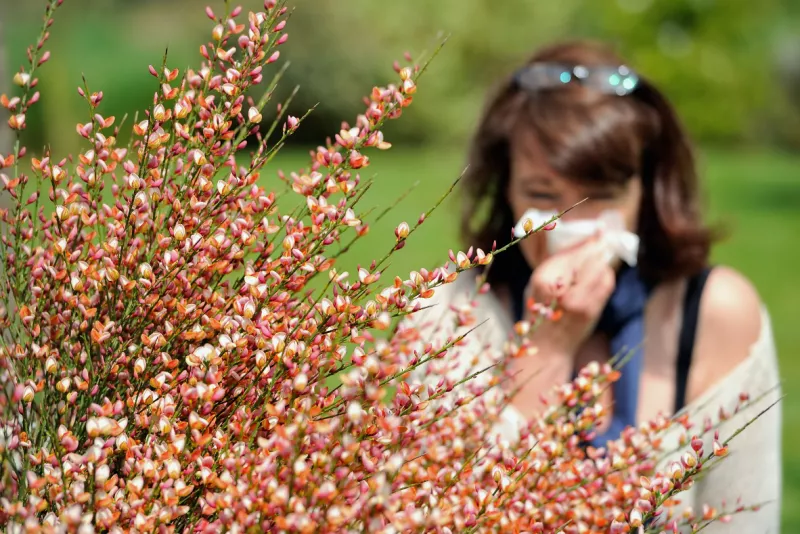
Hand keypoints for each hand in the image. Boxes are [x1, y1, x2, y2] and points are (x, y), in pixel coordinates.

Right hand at [524, 234, 615, 358]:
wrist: (546, 346)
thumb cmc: (539, 312)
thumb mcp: (538, 283)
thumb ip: (558, 262)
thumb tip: (585, 240)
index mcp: (543, 279)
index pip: (572, 253)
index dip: (587, 242)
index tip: (598, 232)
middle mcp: (561, 289)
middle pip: (589, 258)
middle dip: (597, 248)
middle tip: (603, 239)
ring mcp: (579, 302)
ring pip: (602, 269)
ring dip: (603, 262)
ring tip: (598, 261)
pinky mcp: (592, 310)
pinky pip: (606, 283)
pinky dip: (606, 275)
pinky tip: (600, 275)